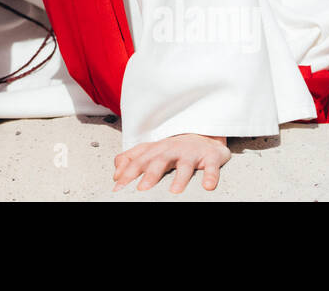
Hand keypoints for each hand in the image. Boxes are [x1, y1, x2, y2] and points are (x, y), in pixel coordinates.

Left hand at [112, 133, 230, 193]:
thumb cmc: (173, 149)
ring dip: (180, 178)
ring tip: (175, 192)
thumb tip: (116, 174)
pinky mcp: (210, 157)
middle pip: (159, 160)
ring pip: (185, 164)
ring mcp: (191, 153)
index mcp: (155, 149)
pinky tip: (208, 186)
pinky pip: (212, 167)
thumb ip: (130, 160)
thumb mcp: (150, 152)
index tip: (118, 188)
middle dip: (150, 174)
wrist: (203, 136)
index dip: (127, 173)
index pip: (138, 160)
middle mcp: (172, 149)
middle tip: (142, 190)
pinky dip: (211, 176)